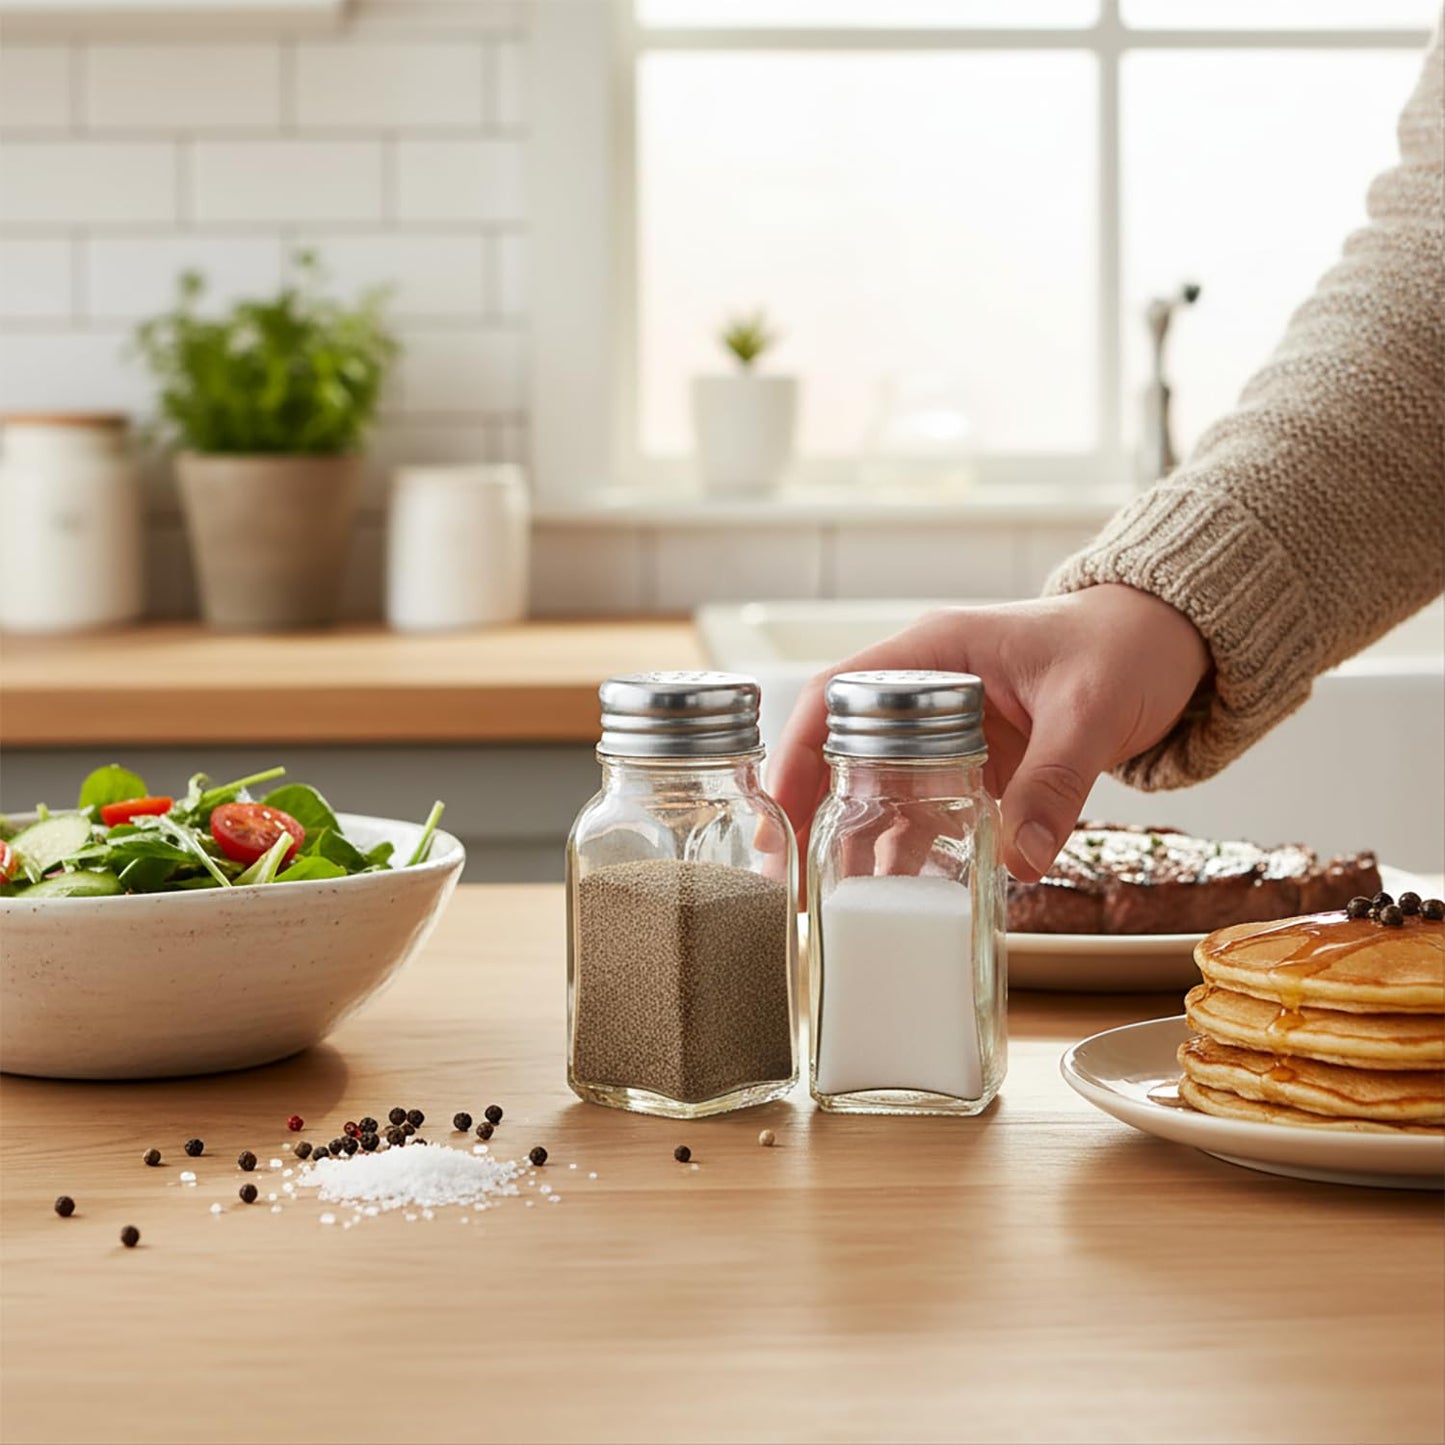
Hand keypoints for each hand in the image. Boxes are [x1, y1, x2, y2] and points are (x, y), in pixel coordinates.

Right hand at [769, 584, 1210, 882]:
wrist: (1169, 646)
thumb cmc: (1125, 646)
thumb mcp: (1091, 708)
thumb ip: (1056, 779)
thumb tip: (1022, 857)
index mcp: (936, 652)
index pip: (839, 692)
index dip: (799, 748)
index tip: (779, 805)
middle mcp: (929, 691)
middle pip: (843, 748)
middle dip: (810, 808)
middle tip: (783, 868)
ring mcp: (949, 733)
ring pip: (880, 788)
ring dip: (852, 838)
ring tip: (823, 894)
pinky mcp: (976, 767)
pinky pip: (928, 812)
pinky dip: (909, 851)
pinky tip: (894, 895)